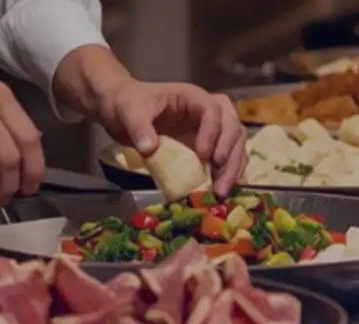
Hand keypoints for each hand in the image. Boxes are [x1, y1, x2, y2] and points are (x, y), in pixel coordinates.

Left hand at [97, 81, 247, 194]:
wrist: (122, 110)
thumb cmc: (128, 104)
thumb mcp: (129, 111)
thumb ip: (139, 127)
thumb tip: (150, 149)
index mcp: (192, 97)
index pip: (213, 109)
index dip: (212, 132)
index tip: (203, 155)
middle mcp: (207, 111)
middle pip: (233, 126)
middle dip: (230, 154)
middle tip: (220, 180)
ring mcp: (210, 129)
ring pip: (236, 143)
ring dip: (233, 167)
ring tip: (221, 191)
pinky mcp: (207, 146)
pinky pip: (227, 157)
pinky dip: (228, 172)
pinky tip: (223, 190)